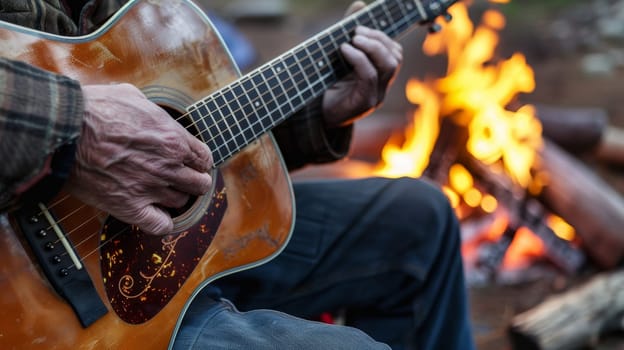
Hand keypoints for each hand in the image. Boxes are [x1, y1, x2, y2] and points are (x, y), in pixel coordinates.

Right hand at [66, 84, 212, 235]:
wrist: (65, 130)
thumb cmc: (95, 109)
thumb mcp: (133, 96)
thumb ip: (152, 112)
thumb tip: (154, 115)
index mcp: (174, 139)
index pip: (204, 159)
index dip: (198, 161)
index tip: (191, 162)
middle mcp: (168, 166)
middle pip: (200, 184)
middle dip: (194, 181)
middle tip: (181, 179)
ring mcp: (150, 188)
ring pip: (180, 202)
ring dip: (174, 198)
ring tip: (160, 191)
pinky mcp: (130, 206)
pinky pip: (160, 226)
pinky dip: (161, 223)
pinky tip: (154, 214)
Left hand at [322, 1, 402, 127]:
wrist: (313, 118)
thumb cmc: (326, 86)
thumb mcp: (339, 57)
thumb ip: (350, 33)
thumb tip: (359, 4)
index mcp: (379, 77)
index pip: (395, 53)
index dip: (382, 36)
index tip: (360, 27)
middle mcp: (381, 87)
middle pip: (395, 57)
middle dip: (378, 38)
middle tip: (356, 31)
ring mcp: (376, 96)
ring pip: (388, 65)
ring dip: (372, 46)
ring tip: (353, 39)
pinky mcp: (364, 103)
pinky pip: (370, 76)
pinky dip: (358, 58)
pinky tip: (344, 50)